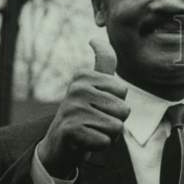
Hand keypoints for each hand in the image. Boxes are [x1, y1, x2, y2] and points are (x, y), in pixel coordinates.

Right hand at [38, 39, 130, 178]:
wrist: (59, 144)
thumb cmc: (84, 115)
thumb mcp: (93, 86)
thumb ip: (102, 63)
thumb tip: (96, 37)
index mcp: (83, 76)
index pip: (122, 90)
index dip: (116, 104)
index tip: (97, 106)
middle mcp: (76, 89)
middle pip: (124, 110)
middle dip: (114, 121)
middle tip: (94, 122)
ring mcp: (72, 109)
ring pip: (117, 127)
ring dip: (108, 135)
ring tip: (90, 131)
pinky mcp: (71, 130)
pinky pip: (106, 141)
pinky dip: (99, 146)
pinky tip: (84, 142)